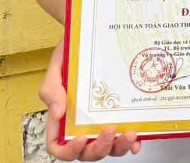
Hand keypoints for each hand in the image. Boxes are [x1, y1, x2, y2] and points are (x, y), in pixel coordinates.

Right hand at [40, 39, 141, 158]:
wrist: (93, 37)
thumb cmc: (72, 53)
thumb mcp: (57, 67)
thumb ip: (52, 89)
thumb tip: (58, 113)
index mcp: (62, 118)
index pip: (58, 146)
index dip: (68, 150)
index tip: (80, 138)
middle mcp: (81, 124)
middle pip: (86, 152)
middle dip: (99, 148)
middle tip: (110, 130)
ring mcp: (101, 122)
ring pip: (107, 148)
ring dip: (118, 147)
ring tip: (129, 134)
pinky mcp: (119, 115)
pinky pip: (124, 137)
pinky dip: (131, 144)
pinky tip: (137, 140)